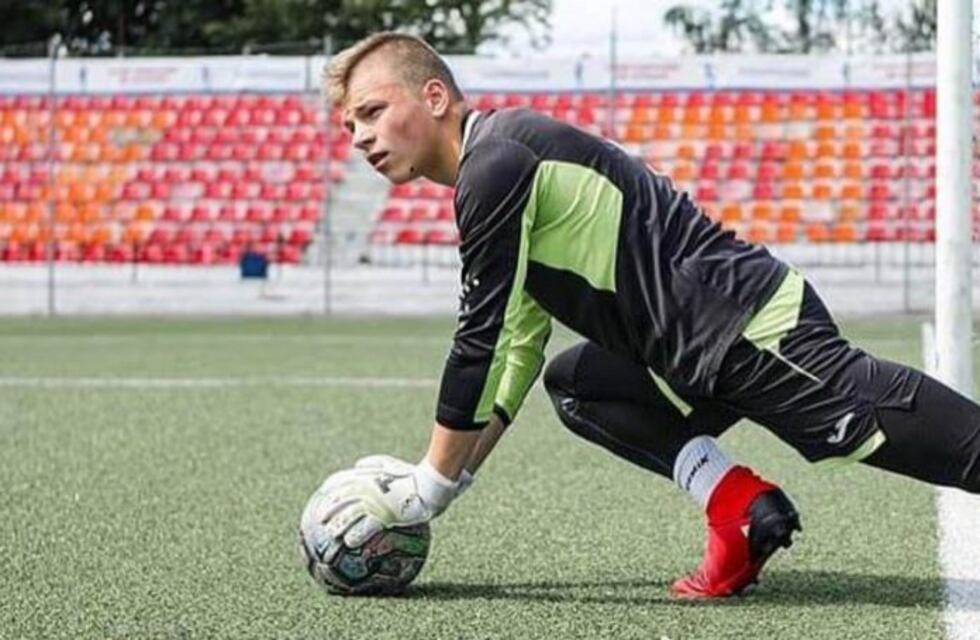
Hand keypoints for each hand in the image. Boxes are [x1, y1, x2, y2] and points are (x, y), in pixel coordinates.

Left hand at [316, 457, 459, 548]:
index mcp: (368, 474)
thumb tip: (358, 465)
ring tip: (332, 534)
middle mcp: (368, 487)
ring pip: (351, 514)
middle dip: (329, 508)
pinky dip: (356, 535)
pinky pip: (366, 527)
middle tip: (320, 518)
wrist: (429, 486)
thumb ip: (373, 463)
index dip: (331, 484)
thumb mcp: (390, 463)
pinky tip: (350, 542)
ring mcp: (376, 502)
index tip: (323, 491)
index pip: (342, 478)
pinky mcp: (385, 515)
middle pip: (342, 498)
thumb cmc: (411, 474)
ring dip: (339, 525)